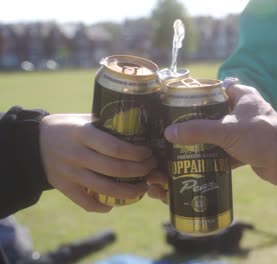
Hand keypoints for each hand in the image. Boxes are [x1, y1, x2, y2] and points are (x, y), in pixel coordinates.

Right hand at [40, 114, 156, 211]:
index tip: (149, 153)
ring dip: (130, 191)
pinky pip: (86, 203)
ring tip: (143, 187)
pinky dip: (103, 207)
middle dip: (139, 171)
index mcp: (83, 134)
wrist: (32, 143)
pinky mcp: (63, 187)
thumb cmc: (67, 127)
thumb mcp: (84, 119)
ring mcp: (70, 173)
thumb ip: (107, 125)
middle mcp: (76, 155)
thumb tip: (139, 129)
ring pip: (105, 189)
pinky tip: (116, 204)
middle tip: (151, 168)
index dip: (136, 153)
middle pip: (115, 169)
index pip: (115, 148)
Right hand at [162, 84, 276, 185]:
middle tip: (180, 127)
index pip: (219, 88)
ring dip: (207, 142)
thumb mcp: (225, 130)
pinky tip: (200, 162)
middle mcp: (246, 111)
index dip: (202, 94)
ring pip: (222, 134)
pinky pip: (228, 151)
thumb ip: (198, 130)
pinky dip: (217, 157)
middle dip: (200, 122)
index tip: (183, 102)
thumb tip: (170, 132)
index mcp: (244, 97)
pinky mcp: (249, 149)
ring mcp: (248, 131)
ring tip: (185, 145)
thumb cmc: (260, 136)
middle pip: (217, 114)